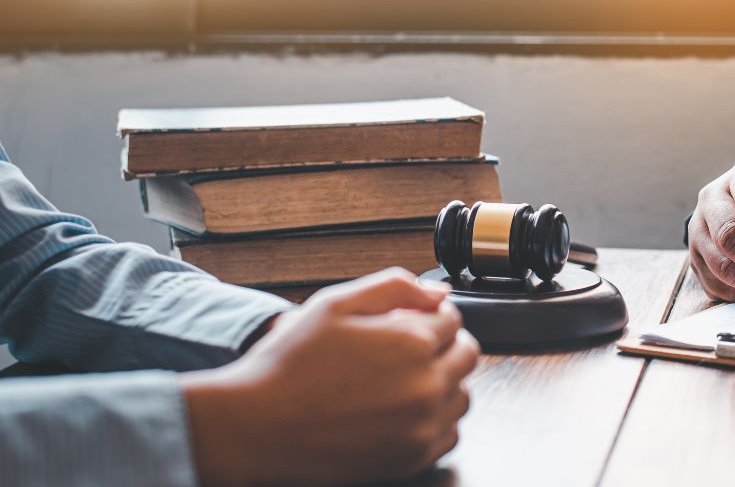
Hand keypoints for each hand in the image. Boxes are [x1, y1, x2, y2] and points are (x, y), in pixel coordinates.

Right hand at [184, 268, 479, 485]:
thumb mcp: (334, 304)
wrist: (255, 427)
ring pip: (462, 395)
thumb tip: (438, 292)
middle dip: (443, 345)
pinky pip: (449, 433)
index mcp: (412, 343)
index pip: (452, 319)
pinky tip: (401, 412)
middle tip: (406, 350)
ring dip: (443, 382)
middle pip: (467, 355)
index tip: (407, 322)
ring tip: (402, 381)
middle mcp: (426, 386)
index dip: (428, 315)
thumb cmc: (288, 365)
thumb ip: (393, 286)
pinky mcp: (412, 459)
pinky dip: (435, 420)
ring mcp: (421, 427)